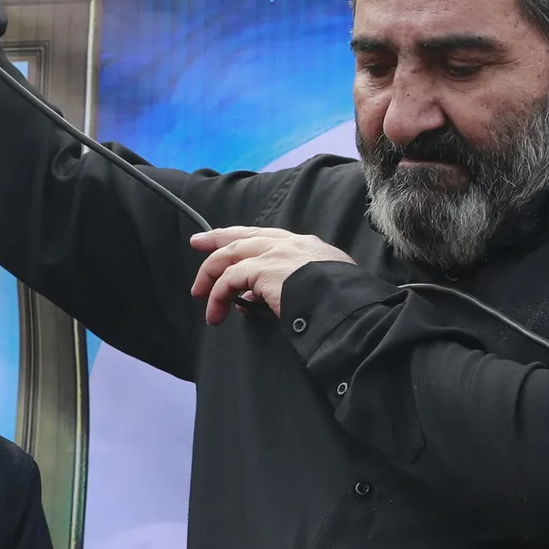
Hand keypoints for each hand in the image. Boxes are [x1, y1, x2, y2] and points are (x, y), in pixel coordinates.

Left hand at [189, 227, 353, 325]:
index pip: (266, 237)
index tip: (224, 240)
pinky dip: (218, 295)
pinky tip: (216, 313)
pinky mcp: (265, 269)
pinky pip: (230, 279)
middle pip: (244, 236)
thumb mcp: (319, 288)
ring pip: (231, 255)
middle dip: (217, 239)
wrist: (351, 309)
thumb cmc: (343, 306)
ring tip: (200, 295)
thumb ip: (289, 286)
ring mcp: (278, 253)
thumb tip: (254, 298)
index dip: (243, 238)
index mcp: (307, 247)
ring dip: (211, 276)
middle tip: (197, 243)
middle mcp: (291, 244)